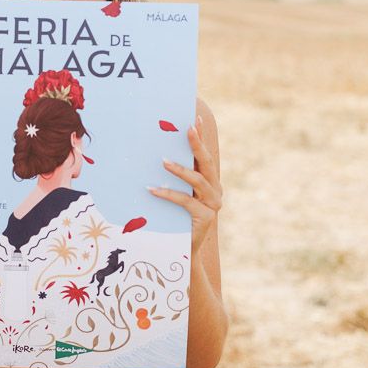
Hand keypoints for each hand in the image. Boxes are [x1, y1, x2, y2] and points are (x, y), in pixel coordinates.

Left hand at [148, 114, 223, 257]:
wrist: (182, 251)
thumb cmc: (175, 220)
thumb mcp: (174, 195)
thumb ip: (172, 179)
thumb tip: (153, 156)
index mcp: (209, 182)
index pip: (205, 155)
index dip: (201, 137)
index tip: (195, 117)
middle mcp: (215, 190)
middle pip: (207, 163)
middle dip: (197, 144)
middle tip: (187, 128)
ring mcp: (213, 204)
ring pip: (198, 180)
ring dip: (180, 169)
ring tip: (163, 161)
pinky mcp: (205, 217)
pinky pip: (186, 201)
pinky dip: (169, 194)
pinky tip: (153, 189)